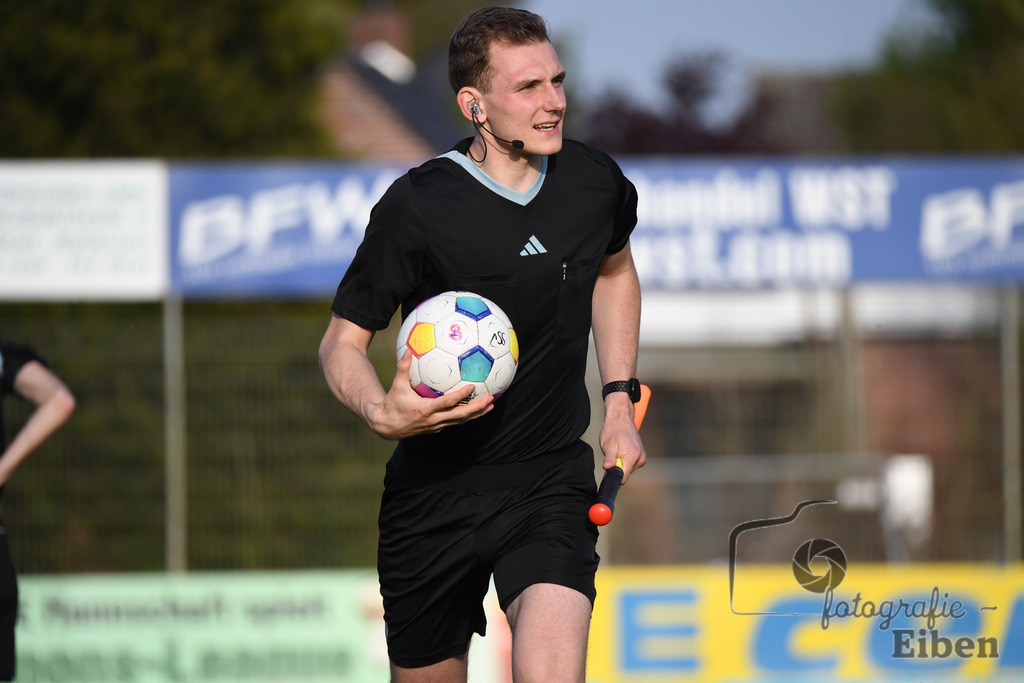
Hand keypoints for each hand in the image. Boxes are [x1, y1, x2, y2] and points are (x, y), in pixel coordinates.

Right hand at [367, 351, 493, 438]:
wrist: (387, 426)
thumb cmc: (392, 403)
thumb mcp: (396, 385)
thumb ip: (403, 368)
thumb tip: (407, 349)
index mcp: (425, 410)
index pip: (447, 403)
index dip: (460, 396)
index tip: (473, 387)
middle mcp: (434, 420)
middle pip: (460, 416)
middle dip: (477, 408)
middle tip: (491, 399)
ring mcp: (437, 426)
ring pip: (461, 421)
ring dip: (476, 414)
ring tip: (490, 405)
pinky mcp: (437, 428)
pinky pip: (455, 422)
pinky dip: (467, 416)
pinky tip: (476, 409)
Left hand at [598, 394, 645, 483]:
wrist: (621, 418)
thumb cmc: (613, 429)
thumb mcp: (608, 444)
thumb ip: (609, 458)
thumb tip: (607, 468)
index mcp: (633, 457)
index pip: (623, 477)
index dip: (614, 474)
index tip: (610, 465)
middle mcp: (640, 459)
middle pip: (625, 473)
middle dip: (617, 466)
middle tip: (613, 453)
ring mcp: (642, 457)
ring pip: (627, 469)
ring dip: (620, 462)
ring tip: (617, 450)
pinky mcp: (641, 456)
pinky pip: (630, 464)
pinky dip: (624, 459)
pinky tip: (622, 449)